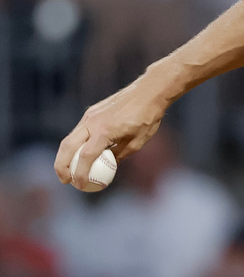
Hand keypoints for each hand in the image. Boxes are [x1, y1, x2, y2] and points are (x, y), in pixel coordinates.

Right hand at [54, 77, 169, 189]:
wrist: (149, 91)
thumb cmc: (147, 117)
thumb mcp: (138, 142)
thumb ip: (120, 155)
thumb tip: (109, 167)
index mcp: (104, 131)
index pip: (86, 156)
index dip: (80, 173)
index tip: (80, 185)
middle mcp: (92, 122)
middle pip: (67, 146)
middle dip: (61, 166)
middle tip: (65, 181)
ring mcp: (90, 115)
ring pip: (70, 137)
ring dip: (66, 155)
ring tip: (69, 170)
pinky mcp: (92, 111)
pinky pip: (79, 130)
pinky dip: (76, 144)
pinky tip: (80, 154)